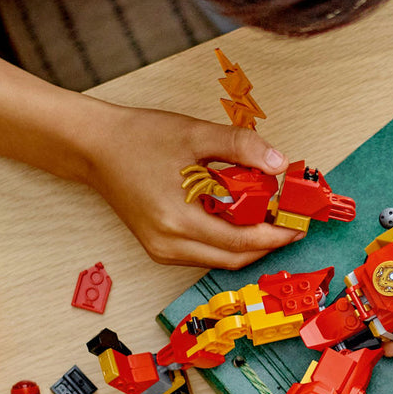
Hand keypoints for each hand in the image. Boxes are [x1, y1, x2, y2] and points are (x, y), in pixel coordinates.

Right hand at [82, 102, 302, 267]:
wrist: (94, 146)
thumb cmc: (139, 138)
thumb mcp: (195, 133)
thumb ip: (241, 147)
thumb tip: (279, 163)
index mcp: (177, 220)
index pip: (241, 242)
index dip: (275, 235)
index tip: (298, 224)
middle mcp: (168, 244)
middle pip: (234, 259)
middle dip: (267, 244)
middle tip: (290, 223)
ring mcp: (161, 250)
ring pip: (220, 259)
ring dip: (248, 244)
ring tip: (268, 218)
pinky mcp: (158, 248)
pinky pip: (204, 253)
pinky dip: (227, 242)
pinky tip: (239, 220)